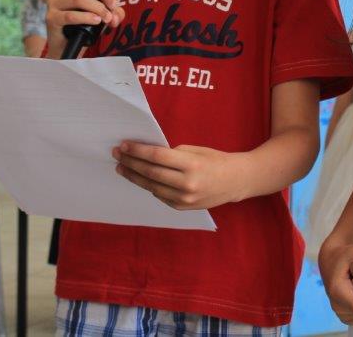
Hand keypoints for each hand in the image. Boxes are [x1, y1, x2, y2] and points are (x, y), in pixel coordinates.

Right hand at [45, 0, 124, 47]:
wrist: (65, 47)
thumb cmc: (82, 27)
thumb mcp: (99, 15)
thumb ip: (112, 12)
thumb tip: (117, 14)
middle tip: (112, 8)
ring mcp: (53, 4)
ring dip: (98, 8)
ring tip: (107, 18)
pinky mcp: (51, 18)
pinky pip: (71, 15)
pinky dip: (87, 17)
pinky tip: (96, 21)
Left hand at [114, 142, 242, 209]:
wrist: (235, 181)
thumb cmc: (215, 160)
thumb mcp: (195, 151)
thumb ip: (172, 154)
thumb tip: (146, 154)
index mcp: (191, 165)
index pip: (157, 157)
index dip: (137, 151)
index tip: (124, 145)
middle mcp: (187, 184)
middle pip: (150, 173)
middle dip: (130, 163)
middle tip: (117, 154)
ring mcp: (184, 199)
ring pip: (151, 186)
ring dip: (134, 176)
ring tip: (122, 167)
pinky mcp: (182, 207)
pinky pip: (159, 195)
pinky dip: (148, 186)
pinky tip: (139, 178)